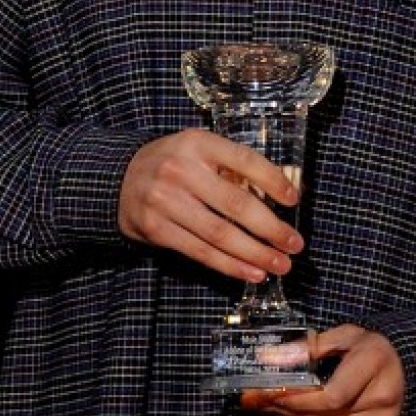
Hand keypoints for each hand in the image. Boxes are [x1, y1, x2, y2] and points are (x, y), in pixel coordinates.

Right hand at [117, 127, 303, 282]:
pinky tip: (251, 272)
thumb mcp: (199, 150)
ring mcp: (165, 201)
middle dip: (271, 228)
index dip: (272, 180)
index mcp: (198, 143)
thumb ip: (232, 166)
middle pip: (235, 204)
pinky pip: (200, 252)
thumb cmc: (174, 164)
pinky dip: (230, 265)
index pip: (244, 160)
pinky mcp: (156, 229)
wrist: (119, 179)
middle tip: (295, 244)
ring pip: (219, 233)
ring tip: (280, 265)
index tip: (294, 199)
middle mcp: (180, 170)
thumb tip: (283, 191)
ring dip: (255, 253)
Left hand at [246, 324, 404, 415]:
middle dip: (283, 408)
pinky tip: (289, 412)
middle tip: (253, 400)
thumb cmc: (374, 346)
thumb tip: (270, 357)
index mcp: (375, 364)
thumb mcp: (345, 335)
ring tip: (264, 406)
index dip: (297, 399)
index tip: (266, 392)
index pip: (332, 395)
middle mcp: (381, 397)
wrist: (409, 365)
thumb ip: (309, 346)